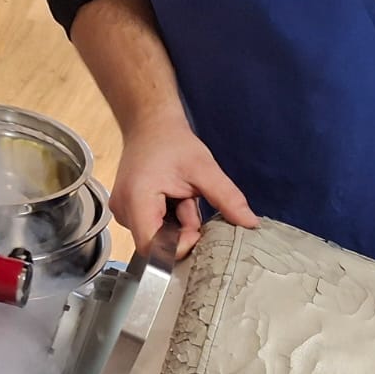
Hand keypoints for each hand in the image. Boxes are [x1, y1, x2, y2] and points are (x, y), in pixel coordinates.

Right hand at [112, 112, 258, 257]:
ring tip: (180, 197)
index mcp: (136, 200)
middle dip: (182, 232)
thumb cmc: (171, 142)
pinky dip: (171, 220)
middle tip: (189, 203)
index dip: (180, 246)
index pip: (154, 248)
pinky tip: (173, 199)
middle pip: (158, 245)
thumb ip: (227, 198)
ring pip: (159, 238)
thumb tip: (250, 223)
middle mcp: (124, 211)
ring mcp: (124, 213)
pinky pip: (155, 229)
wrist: (151, 125)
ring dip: (178, 225)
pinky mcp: (130, 214)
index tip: (196, 226)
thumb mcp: (204, 168)